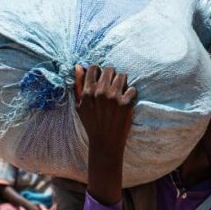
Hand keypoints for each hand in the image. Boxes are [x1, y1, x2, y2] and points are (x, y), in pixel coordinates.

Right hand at [74, 65, 136, 204]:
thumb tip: (78, 66)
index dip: (99, 71)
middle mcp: (100, 92)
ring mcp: (114, 98)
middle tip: (113, 86)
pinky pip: (133, 89)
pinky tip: (127, 102)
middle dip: (112, 76)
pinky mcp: (126, 104)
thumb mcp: (80, 106)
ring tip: (121, 93)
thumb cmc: (92, 123)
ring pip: (123, 76)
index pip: (94, 68)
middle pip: (110, 69)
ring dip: (123, 83)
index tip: (102, 79)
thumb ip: (78, 85)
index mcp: (88, 92)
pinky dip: (131, 95)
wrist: (105, 143)